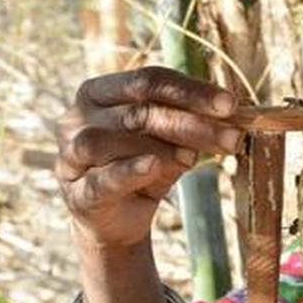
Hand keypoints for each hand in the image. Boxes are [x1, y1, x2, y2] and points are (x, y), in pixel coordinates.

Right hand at [56, 66, 241, 249]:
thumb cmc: (143, 168)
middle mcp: (78, 117)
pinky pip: (103, 178)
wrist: (117, 221)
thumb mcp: (169, 141)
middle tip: (232, 137)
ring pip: (115, 140)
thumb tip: (230, 115)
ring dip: (163, 146)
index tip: (230, 105)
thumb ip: (190, 124)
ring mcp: (71, 155)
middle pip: (138, 110)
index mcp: (99, 92)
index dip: (191, 91)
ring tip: (194, 158)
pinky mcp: (77, 193)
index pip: (148, 80)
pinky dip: (130, 170)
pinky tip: (155, 165)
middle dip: (191, 123)